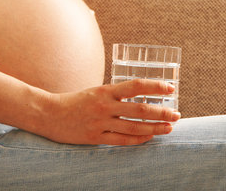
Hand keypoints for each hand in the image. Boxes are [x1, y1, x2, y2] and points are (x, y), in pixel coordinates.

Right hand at [43, 79, 181, 144]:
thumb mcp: (96, 92)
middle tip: (177, 114)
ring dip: (155, 128)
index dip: (155, 86)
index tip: (171, 88)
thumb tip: (141, 97)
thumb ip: (116, 95)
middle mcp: (105, 106)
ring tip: (169, 127)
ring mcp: (101, 123)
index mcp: (106, 90)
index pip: (136, 85)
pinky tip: (150, 138)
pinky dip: (138, 140)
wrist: (48, 114)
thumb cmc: (74, 101)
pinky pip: (122, 141)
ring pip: (135, 127)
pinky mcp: (95, 137)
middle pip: (140, 109)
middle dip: (162, 112)